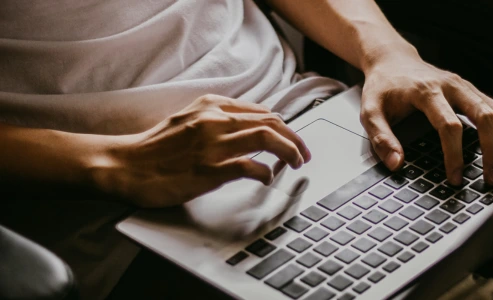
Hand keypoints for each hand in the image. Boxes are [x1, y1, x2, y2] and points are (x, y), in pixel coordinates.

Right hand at [94, 94, 310, 207]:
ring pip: (266, 137)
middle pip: (271, 121)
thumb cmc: (155, 148)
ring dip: (289, 151)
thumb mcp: (188, 120)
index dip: (284, 126)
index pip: (262, 111)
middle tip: (303, 154)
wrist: (124, 166)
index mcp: (211, 106)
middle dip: (295, 138)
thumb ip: (216, 120)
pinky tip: (267, 178)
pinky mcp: (209, 168)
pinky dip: (265, 172)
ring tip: (296, 163)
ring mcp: (213, 144)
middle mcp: (215, 120)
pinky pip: (250, 166)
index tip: (292, 139)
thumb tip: (247, 127)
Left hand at [360, 50, 492, 185]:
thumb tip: (397, 164)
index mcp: (427, 92)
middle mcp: (453, 86)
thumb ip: (381, 138)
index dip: (454, 154)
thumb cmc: (383, 87)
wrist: (393, 60)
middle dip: (492, 150)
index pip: (449, 125)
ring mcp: (467, 87)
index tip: (454, 178)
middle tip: (492, 180)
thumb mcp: (370, 111)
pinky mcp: (474, 91)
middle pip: (484, 116)